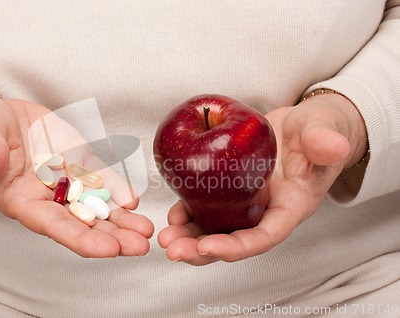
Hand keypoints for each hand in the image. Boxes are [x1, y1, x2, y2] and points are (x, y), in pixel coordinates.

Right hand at [0, 96, 153, 256]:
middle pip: (83, 222)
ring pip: (97, 204)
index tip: (108, 251)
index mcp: (22, 200)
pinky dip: (117, 188)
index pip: (54, 226)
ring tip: (146, 230)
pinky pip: (100, 176)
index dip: (81, 239)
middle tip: (140, 246)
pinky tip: (133, 200)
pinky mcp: (77, 160)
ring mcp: (66, 179)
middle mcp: (48, 196)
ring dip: (122, 219)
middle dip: (112, 236)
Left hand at [158, 93, 367, 264]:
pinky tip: (172, 213)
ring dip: (188, 237)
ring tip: (165, 238)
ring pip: (215, 228)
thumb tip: (334, 146)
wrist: (301, 126)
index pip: (263, 235)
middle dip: (201, 249)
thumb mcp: (322, 131)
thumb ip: (325, 140)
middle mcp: (264, 211)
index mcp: (290, 207)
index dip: (236, 246)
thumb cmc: (316, 131)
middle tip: (173, 249)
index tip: (207, 247)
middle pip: (232, 239)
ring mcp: (245, 202)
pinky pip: (207, 207)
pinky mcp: (229, 189)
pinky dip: (188, 214)